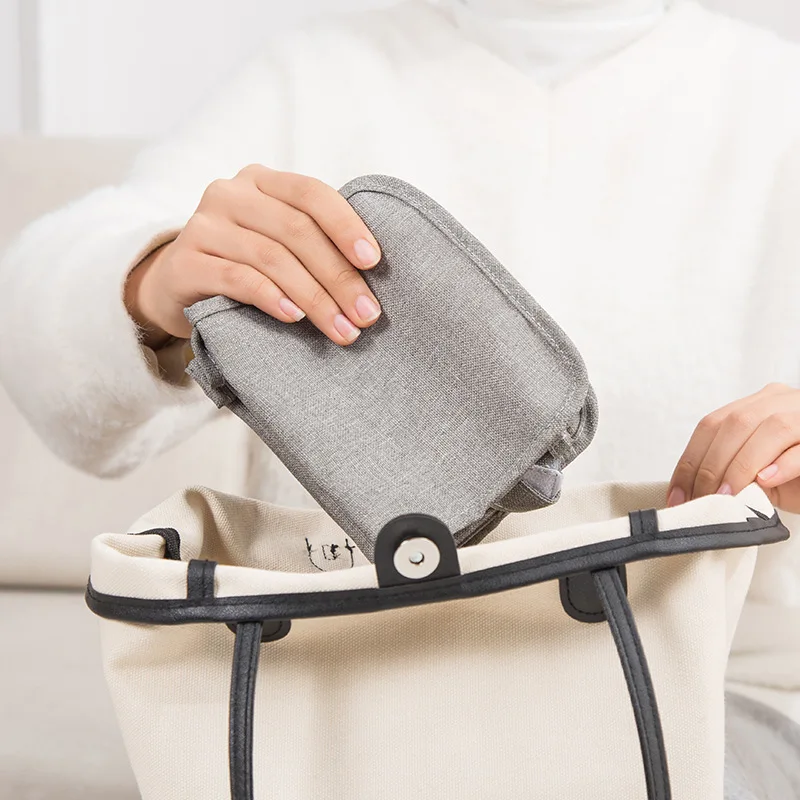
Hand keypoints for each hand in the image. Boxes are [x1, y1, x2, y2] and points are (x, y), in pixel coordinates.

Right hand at [124, 165, 382, 348]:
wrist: (175, 285)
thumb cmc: (242, 263)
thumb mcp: (277, 240)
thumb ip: (313, 240)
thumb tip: (372, 273)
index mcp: (261, 181)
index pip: (311, 193)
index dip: (346, 226)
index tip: (374, 262)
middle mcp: (229, 194)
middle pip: (296, 231)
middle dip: (338, 276)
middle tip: (365, 315)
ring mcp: (202, 226)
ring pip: (272, 258)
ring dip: (314, 297)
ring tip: (341, 328)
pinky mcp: (184, 263)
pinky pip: (237, 279)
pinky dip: (272, 298)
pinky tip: (295, 318)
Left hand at [667, 383, 799, 512]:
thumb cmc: (799, 479)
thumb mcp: (759, 474)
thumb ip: (730, 470)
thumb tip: (691, 493)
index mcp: (758, 404)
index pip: (712, 425)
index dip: (690, 460)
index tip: (677, 495)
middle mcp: (782, 400)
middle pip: (736, 424)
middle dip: (711, 466)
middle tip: (701, 500)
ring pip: (769, 428)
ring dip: (741, 465)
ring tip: (726, 496)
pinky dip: (782, 464)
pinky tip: (765, 481)